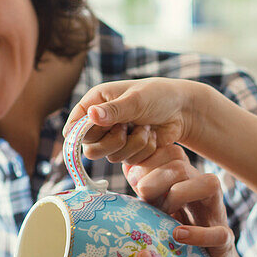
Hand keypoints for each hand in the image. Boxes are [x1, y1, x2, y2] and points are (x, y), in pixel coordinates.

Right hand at [63, 78, 210, 164]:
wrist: (183, 110)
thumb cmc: (159, 95)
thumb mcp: (136, 100)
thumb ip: (114, 110)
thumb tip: (91, 115)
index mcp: (95, 103)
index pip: (73, 127)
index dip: (80, 135)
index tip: (95, 134)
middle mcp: (100, 122)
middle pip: (89, 149)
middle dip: (112, 142)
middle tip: (126, 128)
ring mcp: (114, 138)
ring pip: (110, 157)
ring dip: (133, 144)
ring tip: (146, 127)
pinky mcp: (128, 151)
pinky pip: (128, 161)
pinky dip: (143, 150)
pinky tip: (151, 134)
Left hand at [123, 144, 248, 256]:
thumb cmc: (175, 237)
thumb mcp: (154, 212)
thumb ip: (139, 193)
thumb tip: (115, 171)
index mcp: (184, 180)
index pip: (169, 153)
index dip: (147, 162)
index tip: (134, 181)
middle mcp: (201, 190)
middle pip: (181, 164)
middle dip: (157, 178)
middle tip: (143, 197)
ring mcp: (216, 214)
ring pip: (209, 184)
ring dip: (179, 194)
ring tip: (164, 212)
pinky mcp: (224, 241)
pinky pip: (219, 232)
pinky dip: (197, 233)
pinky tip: (178, 234)